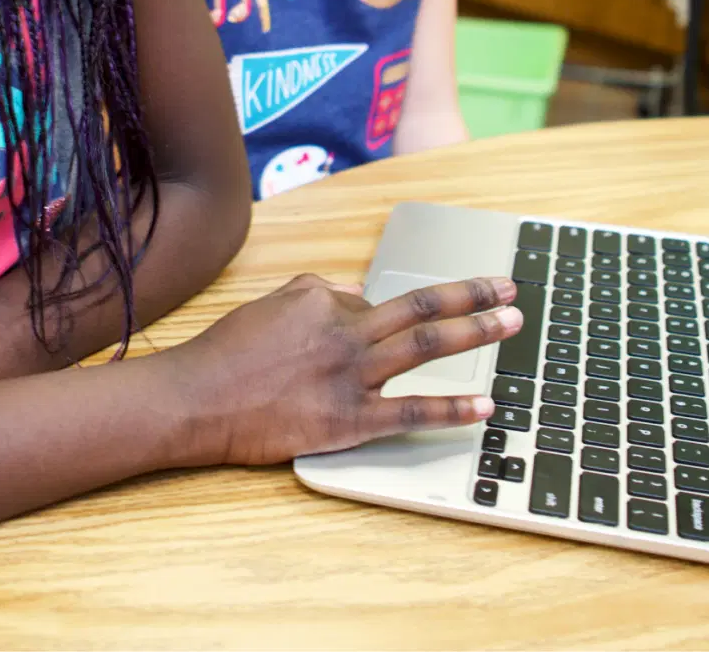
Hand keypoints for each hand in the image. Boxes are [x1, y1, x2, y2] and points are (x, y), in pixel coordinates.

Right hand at [160, 273, 517, 466]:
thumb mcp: (271, 303)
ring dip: (476, 332)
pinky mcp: (349, 420)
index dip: (382, 317)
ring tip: (511, 324)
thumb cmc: (228, 353)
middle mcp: (346, 330)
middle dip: (473, 296)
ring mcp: (351, 375)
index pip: (376, 302)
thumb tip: (352, 291)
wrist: (197, 400)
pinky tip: (484, 406)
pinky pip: (411, 411)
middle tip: (510, 290)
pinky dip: (452, 408)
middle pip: (423, 308)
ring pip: (426, 348)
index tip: (399, 323)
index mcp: (325, 299)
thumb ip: (316, 292)